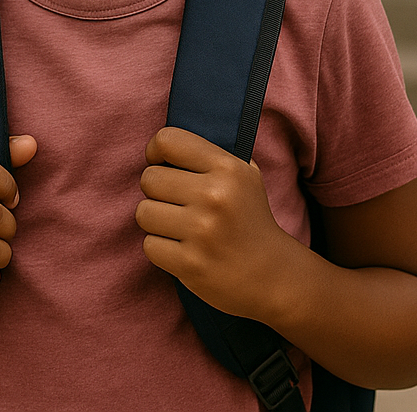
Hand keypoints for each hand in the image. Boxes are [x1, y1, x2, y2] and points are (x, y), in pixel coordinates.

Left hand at [137, 126, 302, 322]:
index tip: (161, 164)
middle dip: (156, 192)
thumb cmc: (249, 219)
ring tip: (178, 227)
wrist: (272, 275)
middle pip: (149, 179)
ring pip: (144, 212)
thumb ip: (209, 156)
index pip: (168, 140)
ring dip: (156, 221)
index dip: (155, 151)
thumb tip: (164, 145)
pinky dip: (161, 248)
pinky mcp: (190, 263)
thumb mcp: (245, 176)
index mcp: (227, 168)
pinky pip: (149, 245)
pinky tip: (182, 249)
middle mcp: (215, 196)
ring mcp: (202, 231)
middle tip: (175, 203)